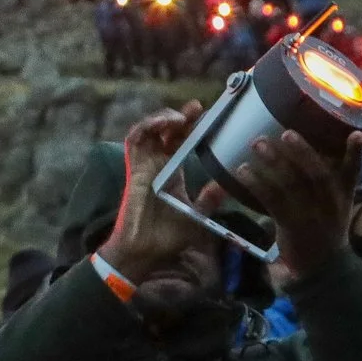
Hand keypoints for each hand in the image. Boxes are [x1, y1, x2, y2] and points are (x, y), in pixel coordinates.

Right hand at [97, 102, 224, 279]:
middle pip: (166, 131)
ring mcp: (144, 165)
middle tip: (198, 108)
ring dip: (163, 118)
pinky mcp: (134, 169)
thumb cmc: (167, 238)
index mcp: (172, 172)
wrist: (145, 252)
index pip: (181, 141)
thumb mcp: (197, 216)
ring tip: (181, 117)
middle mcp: (157, 164)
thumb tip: (227, 185)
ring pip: (149, 130)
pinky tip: (163, 124)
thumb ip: (209, 199)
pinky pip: (134, 141)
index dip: (191, 126)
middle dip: (181, 116)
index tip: (208, 116)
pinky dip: (146, 127)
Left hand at [231, 128, 361, 282]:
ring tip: (257, 144)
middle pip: (317, 173)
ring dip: (274, 162)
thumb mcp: (337, 206)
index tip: (357, 133)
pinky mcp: (290, 225)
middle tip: (285, 133)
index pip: (354, 172)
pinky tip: (242, 171)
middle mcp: (329, 202)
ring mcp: (310, 214)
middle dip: (302, 151)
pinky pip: (272, 200)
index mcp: (343, 195)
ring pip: (293, 184)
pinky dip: (256, 183)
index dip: (356, 153)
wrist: (323, 268)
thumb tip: (309, 154)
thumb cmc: (326, 230)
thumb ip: (330, 182)